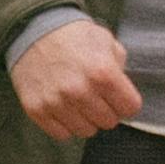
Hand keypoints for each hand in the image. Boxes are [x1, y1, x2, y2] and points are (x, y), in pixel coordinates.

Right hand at [12, 18, 141, 139]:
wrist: (33, 29)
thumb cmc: (73, 36)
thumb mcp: (106, 41)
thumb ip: (120, 67)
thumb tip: (124, 92)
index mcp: (103, 73)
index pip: (131, 108)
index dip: (127, 102)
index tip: (119, 96)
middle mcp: (80, 91)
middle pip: (109, 122)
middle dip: (107, 110)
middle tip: (97, 96)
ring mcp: (57, 103)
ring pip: (86, 131)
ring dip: (86, 119)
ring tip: (79, 101)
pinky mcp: (37, 110)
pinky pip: (62, 134)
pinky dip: (65, 124)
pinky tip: (64, 107)